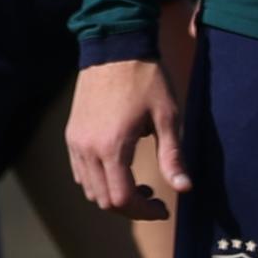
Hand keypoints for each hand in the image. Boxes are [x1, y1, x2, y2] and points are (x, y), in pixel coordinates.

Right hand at [66, 56, 189, 218]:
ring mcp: (76, 142)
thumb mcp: (167, 117)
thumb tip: (185, 188)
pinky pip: (80, 172)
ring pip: (89, 189)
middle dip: (130, 207)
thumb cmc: (145, 79)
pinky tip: (118, 169)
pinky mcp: (71, 134)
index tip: (163, 208)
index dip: (144, 211)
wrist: (115, 46)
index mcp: (112, 148)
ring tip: (138, 184)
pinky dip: (98, 181)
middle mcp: (87, 149)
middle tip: (153, 199)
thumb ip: (173, 156)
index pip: (122, 199)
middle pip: (103, 199)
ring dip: (113, 196)